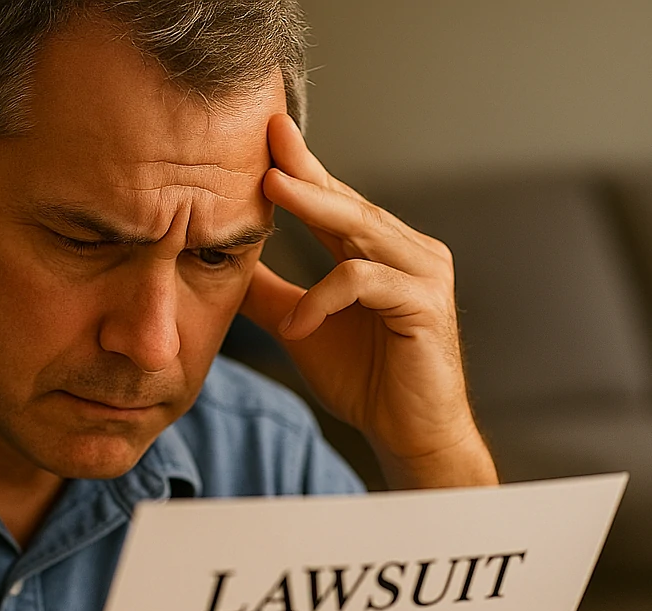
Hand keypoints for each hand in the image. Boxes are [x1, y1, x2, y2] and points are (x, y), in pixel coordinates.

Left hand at [241, 114, 496, 487]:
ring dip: (313, 207)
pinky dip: (323, 298)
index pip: (335, 201)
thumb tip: (226, 265)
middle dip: (306, 169)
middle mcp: (408, 252)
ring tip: (269, 189)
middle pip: (348, 203)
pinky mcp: (425, 303)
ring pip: (361, 228)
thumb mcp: (302, 327)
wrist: (409, 435)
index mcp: (380, 253)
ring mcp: (423, 273)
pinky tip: (296, 325)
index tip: (267, 134)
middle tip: (269, 135)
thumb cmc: (368, 382)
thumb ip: (271, 294)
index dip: (302, 167)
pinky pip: (365, 281)